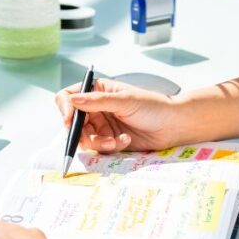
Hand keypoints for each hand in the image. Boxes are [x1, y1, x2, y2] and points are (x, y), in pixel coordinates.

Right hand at [55, 77, 182, 152]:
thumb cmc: (152, 106)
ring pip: (84, 138)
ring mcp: (102, 124)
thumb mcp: (124, 101)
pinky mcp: (109, 140)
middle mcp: (96, 107)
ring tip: (115, 141)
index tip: (70, 120)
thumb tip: (73, 100)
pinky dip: (109, 147)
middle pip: (72, 122)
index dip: (66, 109)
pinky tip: (125, 141)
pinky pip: (98, 148)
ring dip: (98, 142)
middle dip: (80, 132)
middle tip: (90, 139)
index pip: (69, 97)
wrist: (173, 126)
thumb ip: (97, 101)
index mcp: (97, 90)